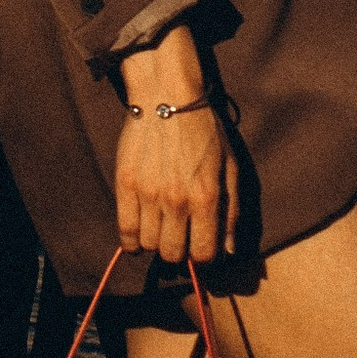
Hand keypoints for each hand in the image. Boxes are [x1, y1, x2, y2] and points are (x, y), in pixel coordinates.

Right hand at [114, 33, 240, 266]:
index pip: (203, 254)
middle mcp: (177, 201)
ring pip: (149, 244)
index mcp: (207, 198)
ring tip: (161, 230)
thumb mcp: (230, 169)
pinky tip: (138, 238)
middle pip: (172, 254)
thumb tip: (230, 250)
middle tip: (179, 240)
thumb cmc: (205, 132)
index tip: (200, 250)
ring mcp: (148, 194)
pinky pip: (125, 230)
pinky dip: (131, 241)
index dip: (203, 259)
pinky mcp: (126, 184)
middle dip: (179, 253)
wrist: (168, 98)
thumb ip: (231, 212)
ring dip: (156, 243)